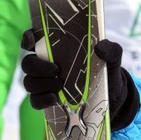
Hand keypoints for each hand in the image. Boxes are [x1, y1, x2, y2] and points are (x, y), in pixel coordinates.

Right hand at [19, 30, 138, 130]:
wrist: (111, 95)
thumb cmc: (107, 70)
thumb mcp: (113, 58)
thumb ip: (111, 50)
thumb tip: (101, 46)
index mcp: (59, 48)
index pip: (35, 39)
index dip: (28, 38)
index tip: (31, 42)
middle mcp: (47, 63)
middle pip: (27, 62)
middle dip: (37, 66)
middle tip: (56, 70)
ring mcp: (45, 82)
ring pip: (28, 82)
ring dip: (41, 84)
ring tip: (60, 86)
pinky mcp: (47, 99)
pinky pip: (34, 101)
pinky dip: (42, 100)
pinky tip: (55, 99)